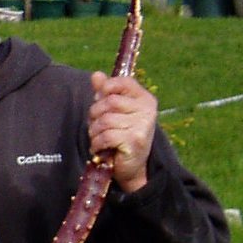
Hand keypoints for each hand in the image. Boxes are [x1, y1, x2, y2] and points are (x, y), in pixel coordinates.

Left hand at [88, 72, 156, 192]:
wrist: (132, 167)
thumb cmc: (122, 135)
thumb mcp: (115, 112)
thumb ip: (106, 93)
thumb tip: (96, 75)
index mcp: (145, 99)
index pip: (123, 82)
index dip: (105, 89)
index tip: (99, 100)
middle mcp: (147, 110)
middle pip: (109, 102)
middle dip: (95, 114)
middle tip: (96, 126)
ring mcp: (143, 125)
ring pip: (105, 120)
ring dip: (95, 132)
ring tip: (99, 138)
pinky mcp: (135, 141)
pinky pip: (106, 135)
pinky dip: (97, 143)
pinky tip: (100, 148)